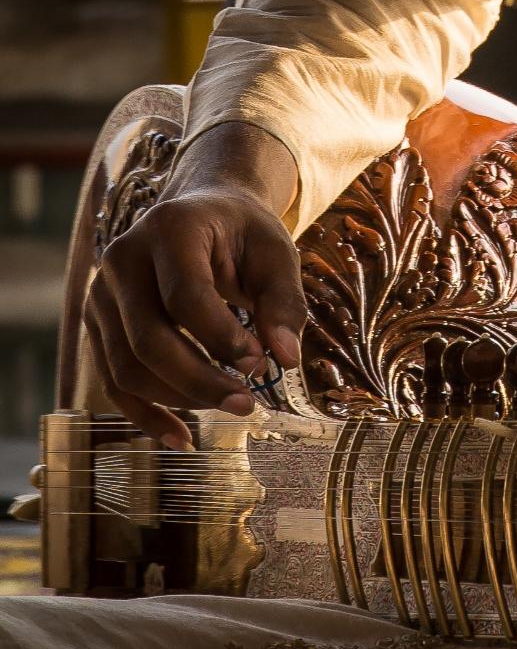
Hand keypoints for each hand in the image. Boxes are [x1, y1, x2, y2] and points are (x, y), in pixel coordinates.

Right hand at [84, 123, 305, 448]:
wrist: (203, 211)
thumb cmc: (243, 234)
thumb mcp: (276, 255)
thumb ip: (284, 302)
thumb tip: (285, 359)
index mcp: (170, 228)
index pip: (186, 297)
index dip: (222, 340)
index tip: (260, 365)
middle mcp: (123, 258)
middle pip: (148, 340)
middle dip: (200, 382)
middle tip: (246, 403)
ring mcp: (103, 292)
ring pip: (127, 367)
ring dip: (180, 399)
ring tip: (229, 404)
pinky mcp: (99, 323)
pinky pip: (113, 381)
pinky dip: (145, 414)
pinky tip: (182, 437)